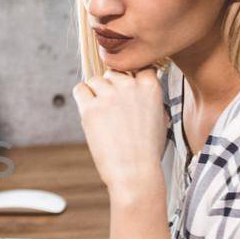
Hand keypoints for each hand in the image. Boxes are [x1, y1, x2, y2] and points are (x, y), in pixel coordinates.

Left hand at [72, 68, 167, 191]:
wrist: (135, 172)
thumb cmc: (147, 150)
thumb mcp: (159, 117)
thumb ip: (148, 97)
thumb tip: (134, 84)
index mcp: (150, 87)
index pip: (138, 66)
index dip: (130, 76)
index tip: (126, 89)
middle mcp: (130, 87)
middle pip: (113, 73)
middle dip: (111, 86)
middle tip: (112, 108)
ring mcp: (109, 96)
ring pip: (95, 80)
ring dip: (95, 92)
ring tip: (101, 113)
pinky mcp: (90, 108)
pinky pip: (79, 89)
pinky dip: (82, 97)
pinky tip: (89, 111)